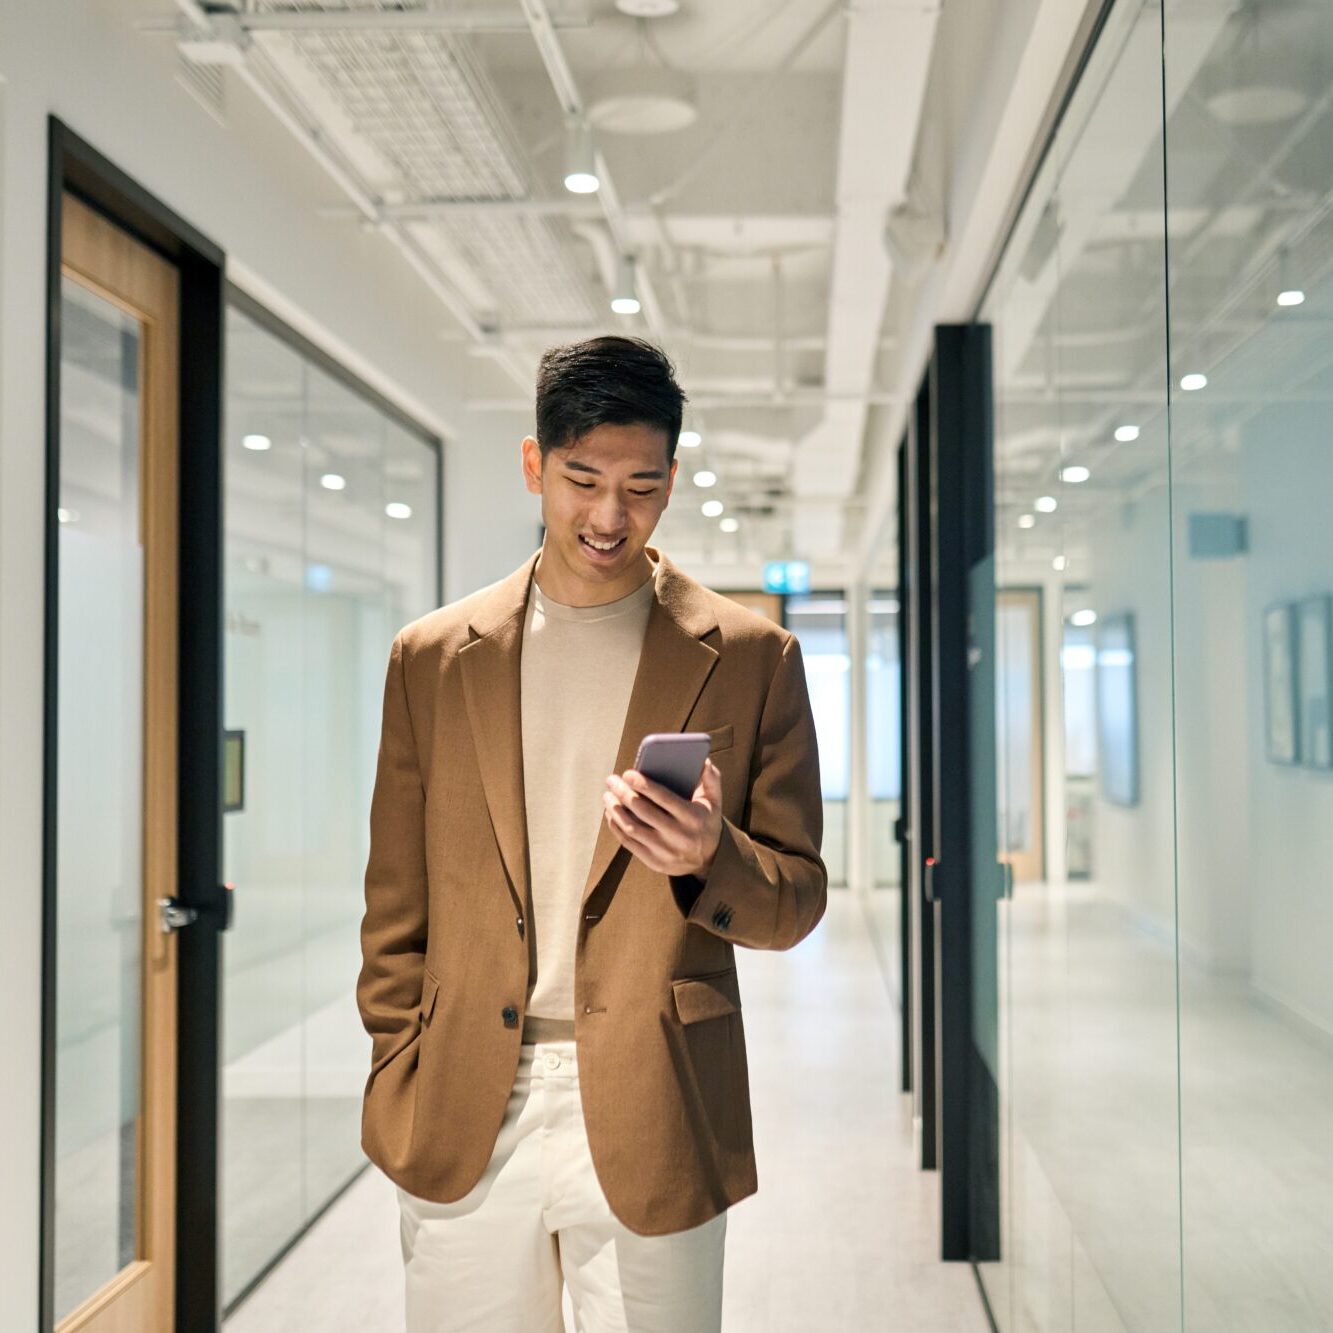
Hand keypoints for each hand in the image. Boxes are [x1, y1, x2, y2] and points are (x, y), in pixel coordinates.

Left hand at [603, 758, 722, 878]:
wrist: (709, 861)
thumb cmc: (707, 823)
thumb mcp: (715, 802)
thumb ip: (712, 780)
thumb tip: (703, 761)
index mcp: (692, 817)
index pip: (664, 798)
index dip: (643, 784)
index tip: (627, 773)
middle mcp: (677, 835)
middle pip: (643, 810)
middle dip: (623, 793)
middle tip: (611, 780)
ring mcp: (664, 850)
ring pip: (632, 827)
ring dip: (615, 809)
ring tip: (607, 795)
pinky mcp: (653, 861)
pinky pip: (629, 843)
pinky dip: (616, 826)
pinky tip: (610, 813)